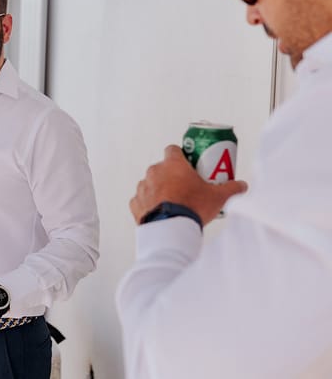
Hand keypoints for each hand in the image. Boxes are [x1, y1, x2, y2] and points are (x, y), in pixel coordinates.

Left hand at [130, 145, 247, 224]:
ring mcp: (143, 187)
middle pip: (162, 168)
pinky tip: (161, 212)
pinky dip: (149, 204)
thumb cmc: (192, 208)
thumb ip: (232, 188)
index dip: (181, 156)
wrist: (171, 229)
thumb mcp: (218, 197)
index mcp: (173, 164)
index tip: (189, 164)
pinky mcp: (136, 203)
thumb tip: (242, 186)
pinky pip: (142, 200)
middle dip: (172, 175)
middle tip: (185, 187)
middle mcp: (154, 172)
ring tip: (174, 203)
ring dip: (159, 189)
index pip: (173, 150)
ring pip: (151, 183)